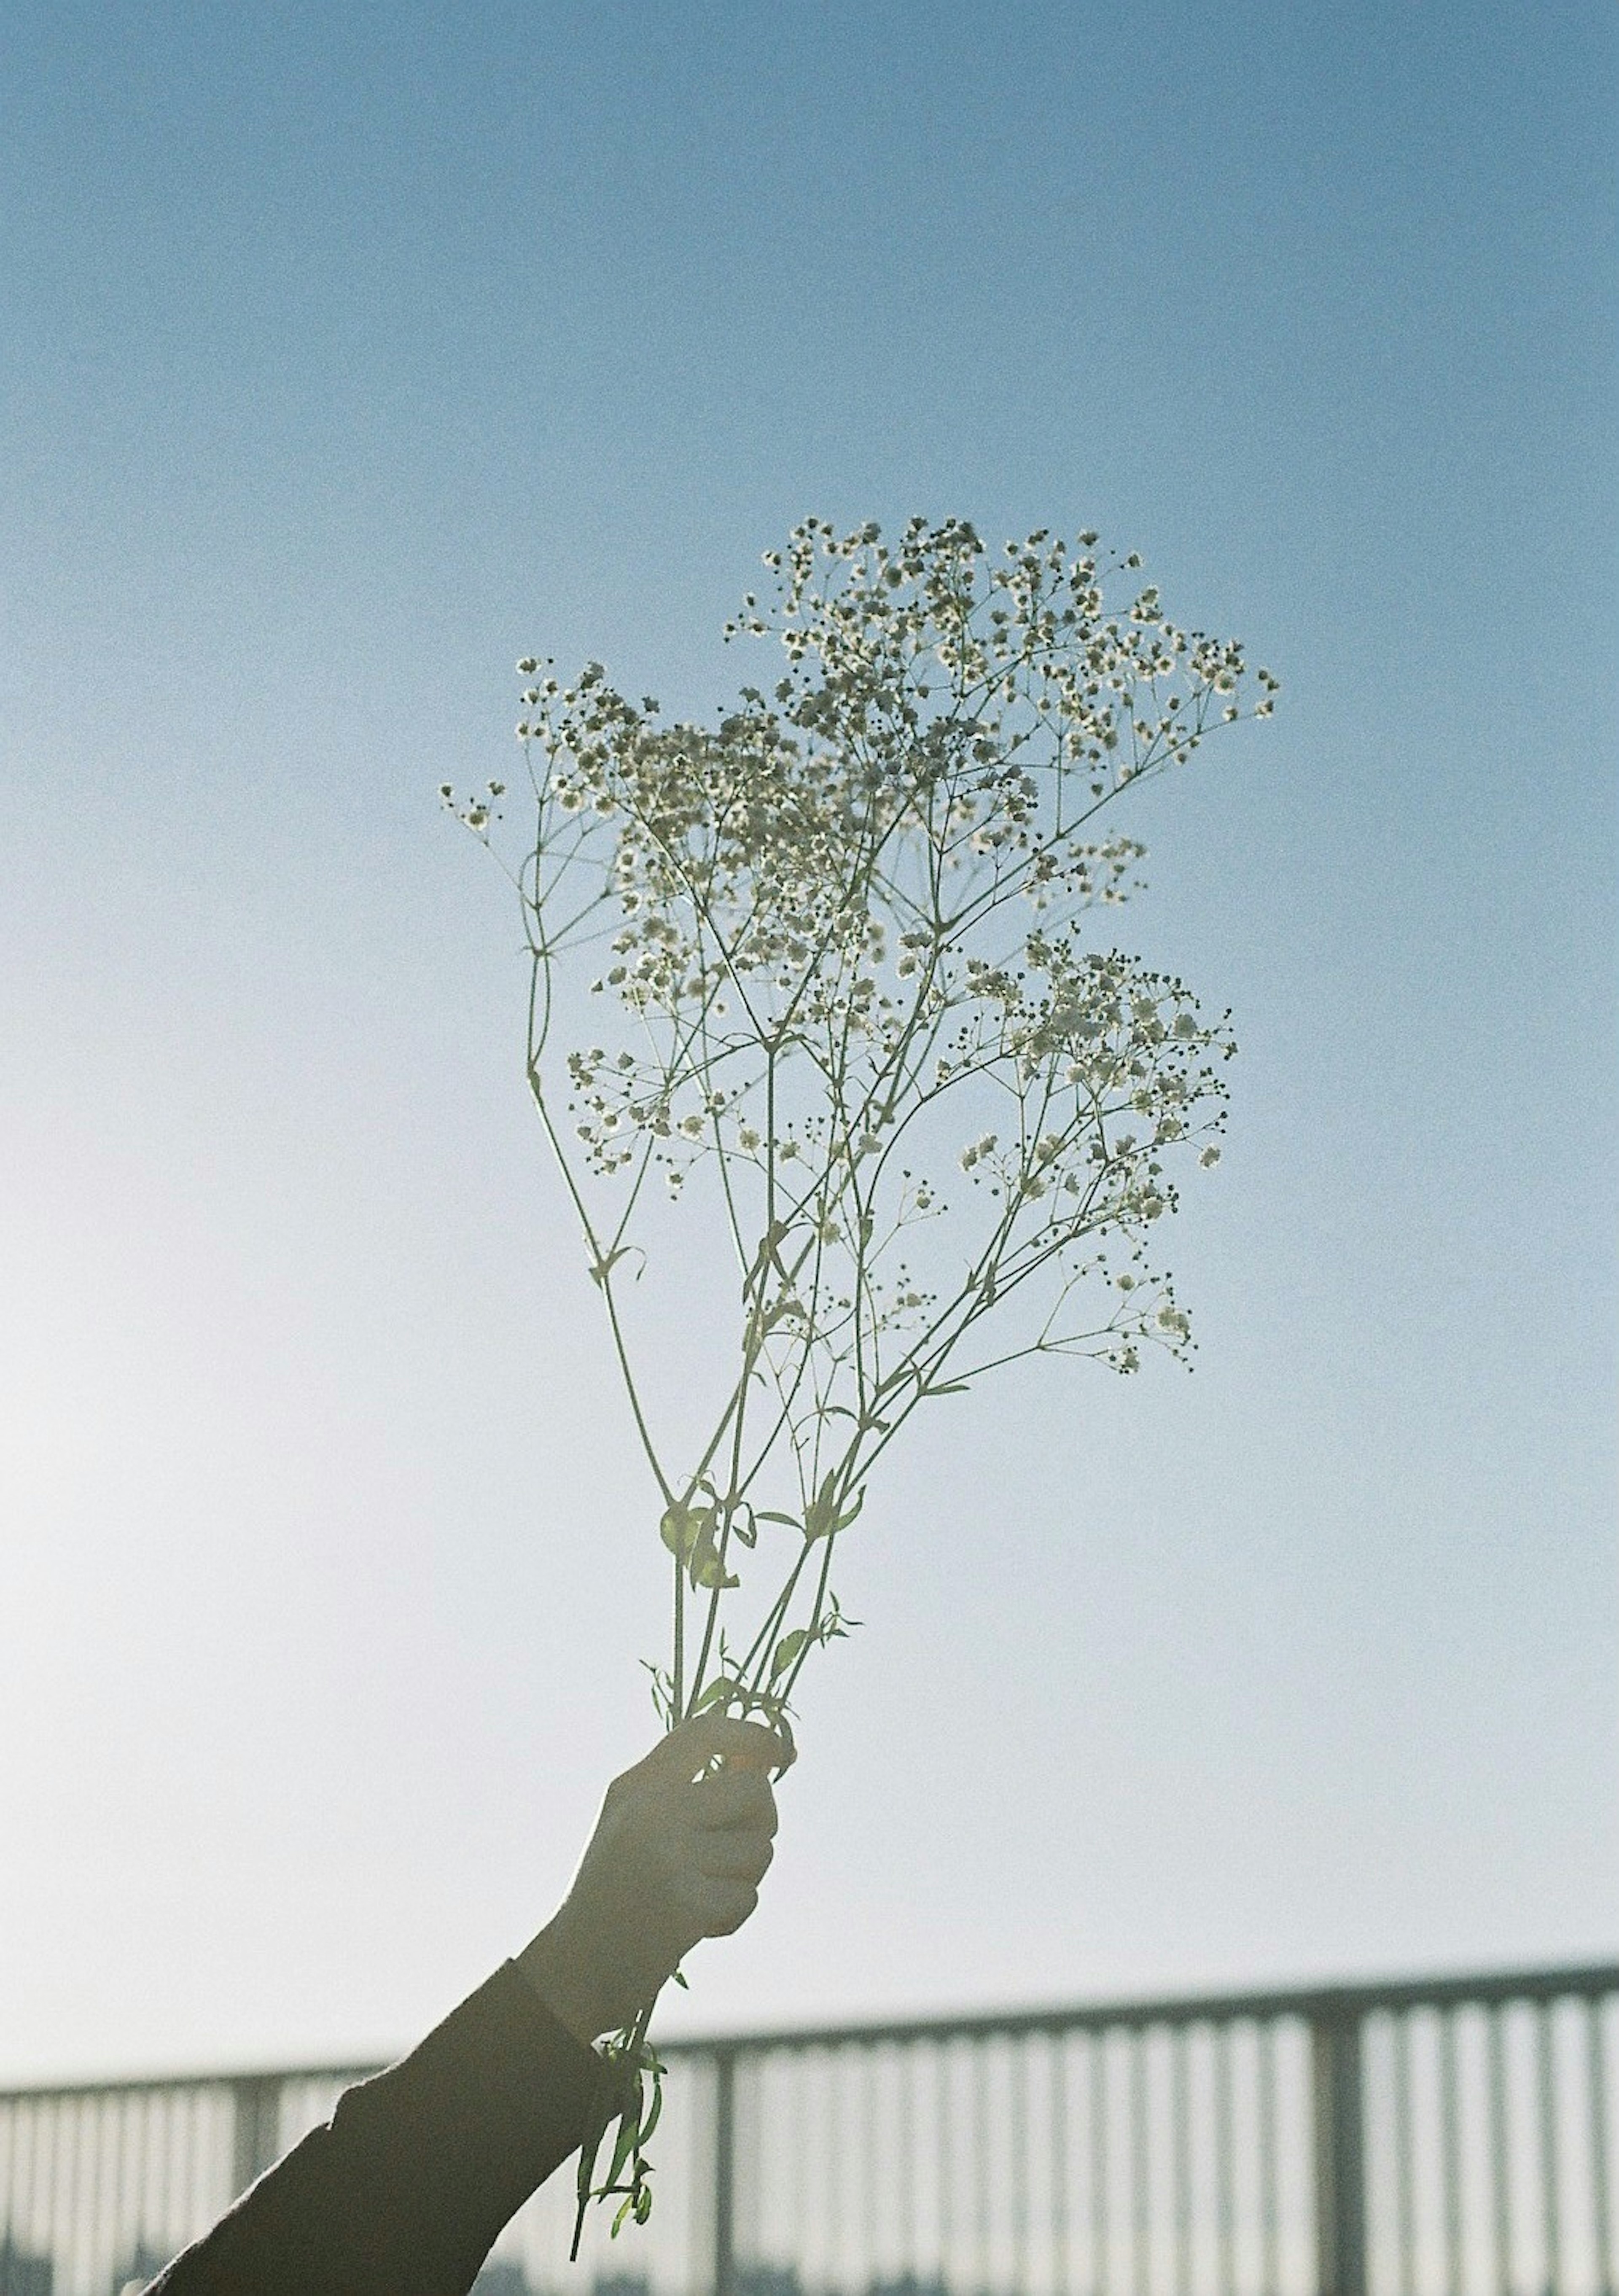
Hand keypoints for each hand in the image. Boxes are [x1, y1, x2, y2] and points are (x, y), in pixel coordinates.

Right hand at [517, 1713, 791, 2043]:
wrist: (578, 1966)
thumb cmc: (619, 1892)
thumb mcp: (636, 1823)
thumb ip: (689, 1791)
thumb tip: (763, 1766)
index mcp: (637, 1785)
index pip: (705, 1732)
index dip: (753, 1734)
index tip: (780, 1750)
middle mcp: (651, 1810)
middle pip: (754, 1790)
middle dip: (763, 1822)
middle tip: (734, 1851)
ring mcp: (668, 1855)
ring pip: (760, 1848)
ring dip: (743, 1877)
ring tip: (701, 1893)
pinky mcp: (686, 1903)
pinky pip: (749, 1896)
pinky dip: (732, 1915)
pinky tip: (696, 1925)